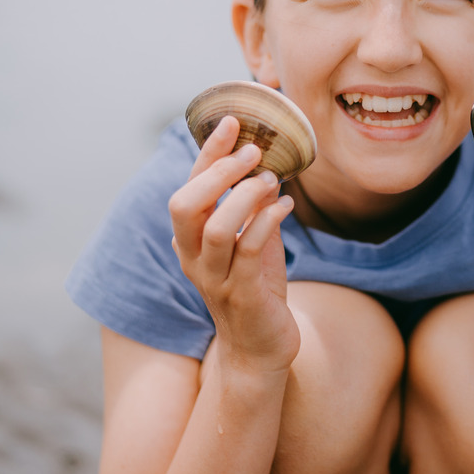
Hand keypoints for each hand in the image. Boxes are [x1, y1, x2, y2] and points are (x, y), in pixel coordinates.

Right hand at [168, 116, 298, 374]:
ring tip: (274, 180)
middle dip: (219, 171)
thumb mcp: (251, 242)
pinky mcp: (243, 297)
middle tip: (254, 152)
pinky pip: (250, 252)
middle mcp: (193, 259)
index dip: (208, 153)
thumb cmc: (255, 289)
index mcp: (190, 240)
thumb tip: (267, 164)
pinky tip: (287, 205)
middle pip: (185, 204)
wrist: (260, 351)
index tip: (233, 122)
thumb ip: (251, 208)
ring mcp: (215, 279)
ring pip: (218, 228)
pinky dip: (269, 221)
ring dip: (247, 196)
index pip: (188, 187)